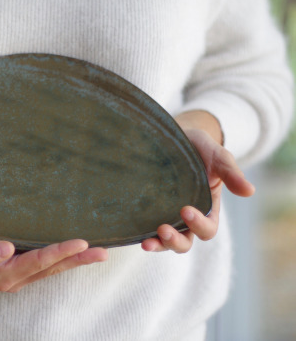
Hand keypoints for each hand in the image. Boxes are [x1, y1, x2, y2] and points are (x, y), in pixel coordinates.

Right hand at [0, 185, 107, 291]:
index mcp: (0, 274)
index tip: (81, 242)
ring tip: (97, 251)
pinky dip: (58, 251)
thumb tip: (6, 251)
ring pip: (49, 264)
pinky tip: (70, 243)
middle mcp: (10, 274)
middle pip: (50, 267)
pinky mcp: (13, 256)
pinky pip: (41, 256)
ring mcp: (13, 267)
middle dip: (76, 260)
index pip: (37, 263)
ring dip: (73, 258)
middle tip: (103, 252)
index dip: (60, 253)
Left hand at [141, 111, 254, 252]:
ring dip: (157, 244)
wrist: (174, 137)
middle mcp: (187, 218)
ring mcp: (166, 215)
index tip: (185, 210)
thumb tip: (250, 191)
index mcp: (207, 209)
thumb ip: (231, 173)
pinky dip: (140, 234)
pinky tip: (131, 235)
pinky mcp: (147, 210)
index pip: (207, 228)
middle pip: (185, 242)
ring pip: (164, 241)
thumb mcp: (217, 156)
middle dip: (175, 241)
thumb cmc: (200, 148)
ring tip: (146, 243)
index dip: (199, 224)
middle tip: (163, 230)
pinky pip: (145, 229)